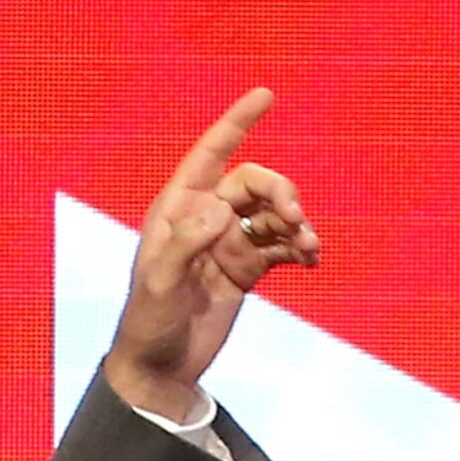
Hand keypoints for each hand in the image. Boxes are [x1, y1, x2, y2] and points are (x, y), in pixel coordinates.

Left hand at [107, 85, 319, 421]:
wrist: (162, 366)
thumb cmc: (148, 321)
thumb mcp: (159, 282)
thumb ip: (186, 242)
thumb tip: (220, 208)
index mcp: (178, 208)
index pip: (211, 153)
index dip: (237, 122)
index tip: (266, 94)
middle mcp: (205, 217)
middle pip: (254, 183)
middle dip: (280, 192)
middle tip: (296, 219)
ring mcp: (229, 242)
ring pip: (273, 214)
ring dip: (296, 223)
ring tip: (309, 246)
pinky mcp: (247, 269)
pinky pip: (282, 245)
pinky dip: (300, 247)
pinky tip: (311, 260)